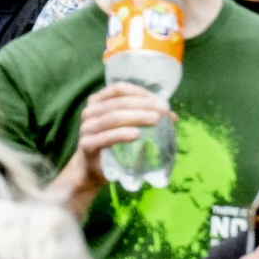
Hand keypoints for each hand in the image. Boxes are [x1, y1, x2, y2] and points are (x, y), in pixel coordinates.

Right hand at [60, 81, 170, 206]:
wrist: (91, 169)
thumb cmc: (111, 144)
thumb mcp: (125, 127)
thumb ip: (143, 117)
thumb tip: (171, 116)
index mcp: (97, 102)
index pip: (118, 89)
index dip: (138, 92)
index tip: (157, 101)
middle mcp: (89, 112)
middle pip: (118, 103)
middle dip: (143, 105)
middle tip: (162, 111)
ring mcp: (86, 128)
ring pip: (113, 118)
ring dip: (137, 117)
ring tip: (155, 120)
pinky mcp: (87, 145)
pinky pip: (105, 137)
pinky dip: (122, 134)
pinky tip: (136, 134)